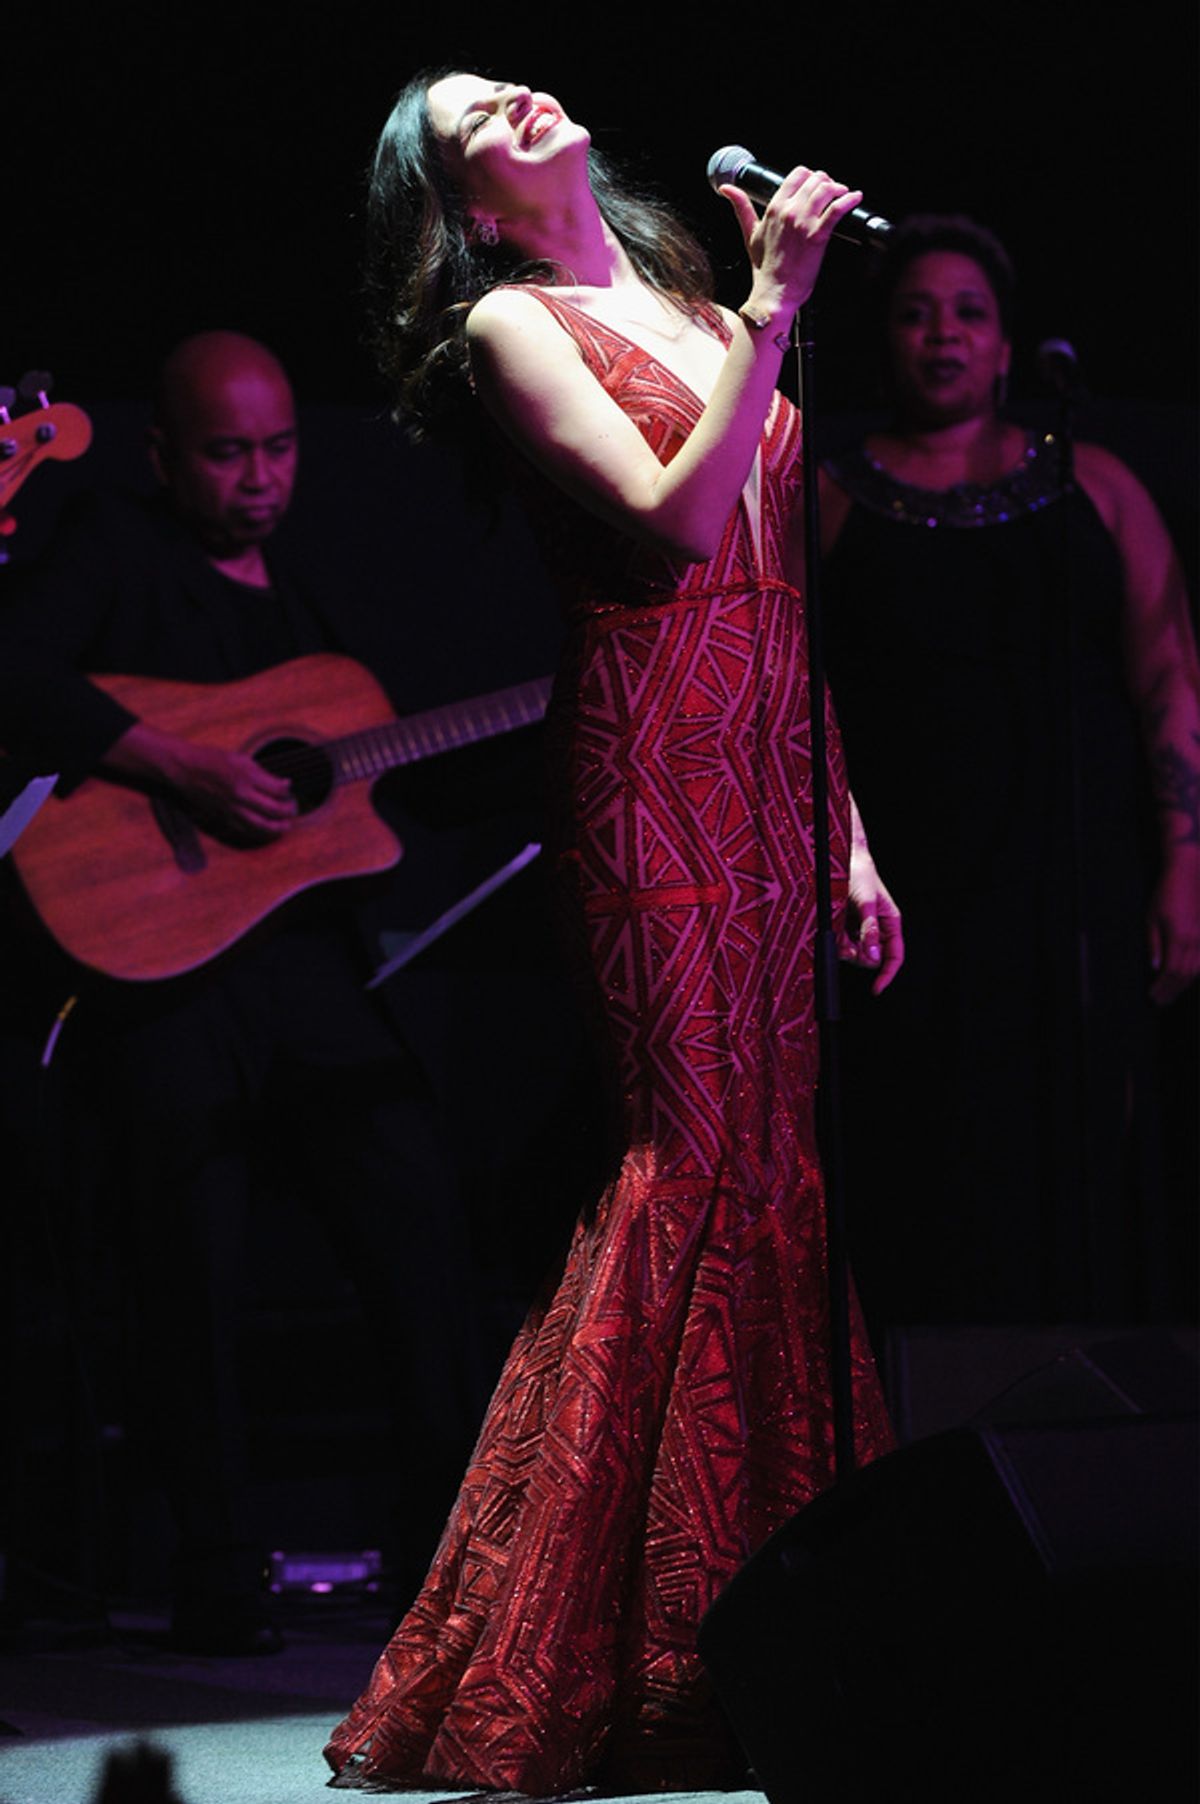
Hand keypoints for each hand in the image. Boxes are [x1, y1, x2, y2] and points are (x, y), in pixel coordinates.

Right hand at [108, 721, 296, 841]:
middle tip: (293, 809)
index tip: (289, 790)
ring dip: (278, 827)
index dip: (288, 792)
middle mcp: (241, 795)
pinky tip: (267, 829)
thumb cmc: (211, 760)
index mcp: (246, 776)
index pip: (278, 790)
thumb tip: (284, 785)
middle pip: (275, 810)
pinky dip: (260, 832)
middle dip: (288, 811)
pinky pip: (247, 830)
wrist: (184, 770)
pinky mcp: (224, 818)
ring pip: (263, 825)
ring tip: (286, 825)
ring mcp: (232, 809)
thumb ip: (263, 773)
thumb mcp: (240, 758)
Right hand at [720, 167, 863, 316]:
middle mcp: (788, 211)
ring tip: (844, 193)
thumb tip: (727, 189)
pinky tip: (855, 198)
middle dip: (826, 182)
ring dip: (838, 188)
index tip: (816, 183)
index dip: (810, 176)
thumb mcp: (750, 233)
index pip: (796, 176)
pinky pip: (836, 211)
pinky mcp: (817, 237)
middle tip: (832, 191)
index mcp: (774, 208)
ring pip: (826, 190)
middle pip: (814, 180)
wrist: (774, 293)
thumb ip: (741, 207)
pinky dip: (849, 201)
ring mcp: (803, 223)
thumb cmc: (764, 268)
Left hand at [841, 838, 903, 994]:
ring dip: (845, 946)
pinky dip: (836, 940)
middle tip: (847, 940)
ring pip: (856, 953)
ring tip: (838, 925)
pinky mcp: (846, 926)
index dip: (887, 974)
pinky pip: (842, 944)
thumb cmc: (858, 873)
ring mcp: (861, 928)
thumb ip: (869, 930)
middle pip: (872, 959)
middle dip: (859, 955)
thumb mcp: (865, 902)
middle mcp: (877, 928)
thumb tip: (873, 957)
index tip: (876, 989)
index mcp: (890, 922)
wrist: (840, 856)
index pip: (895, 956)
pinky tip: (833, 925)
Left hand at [1147, 848, 1199, 1004]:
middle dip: (1172, 990)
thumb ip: (1154, 944)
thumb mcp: (1152, 917)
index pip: (1171, 972)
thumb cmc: (1167, 893)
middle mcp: (1195, 940)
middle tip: (1160, 1001)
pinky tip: (1187, 978)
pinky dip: (1195, 972)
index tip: (1153, 996)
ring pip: (1197, 970)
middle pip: (1185, 975)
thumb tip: (1155, 967)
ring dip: (1184, 985)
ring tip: (1171, 994)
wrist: (1189, 872)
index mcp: (1178, 937)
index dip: (1162, 987)